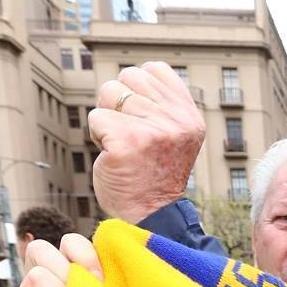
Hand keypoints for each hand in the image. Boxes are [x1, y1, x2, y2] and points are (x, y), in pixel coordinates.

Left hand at [87, 62, 205, 223]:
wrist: (150, 216)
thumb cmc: (154, 175)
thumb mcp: (172, 135)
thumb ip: (162, 105)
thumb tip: (131, 77)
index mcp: (190, 117)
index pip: (154, 70)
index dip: (139, 89)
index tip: (143, 118)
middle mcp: (177, 121)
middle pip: (128, 77)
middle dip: (120, 102)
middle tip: (131, 134)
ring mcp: (153, 131)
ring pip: (109, 93)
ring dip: (107, 118)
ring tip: (122, 144)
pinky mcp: (127, 142)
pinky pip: (96, 118)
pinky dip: (97, 136)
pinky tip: (113, 155)